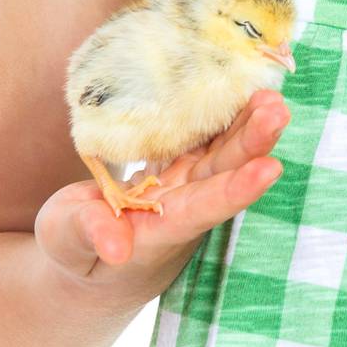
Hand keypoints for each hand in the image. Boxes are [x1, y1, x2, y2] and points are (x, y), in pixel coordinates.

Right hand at [35, 89, 290, 298]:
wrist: (90, 255)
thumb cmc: (74, 251)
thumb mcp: (67, 242)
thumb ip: (89, 235)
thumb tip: (115, 248)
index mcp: (159, 231)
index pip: (203, 209)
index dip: (237, 189)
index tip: (271, 169)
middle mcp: (183, 206)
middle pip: (223, 172)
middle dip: (253, 142)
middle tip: (279, 109)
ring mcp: (186, 184)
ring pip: (223, 152)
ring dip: (248, 125)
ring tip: (273, 96)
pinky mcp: (182, 166)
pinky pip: (208, 139)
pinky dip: (225, 117)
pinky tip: (244, 91)